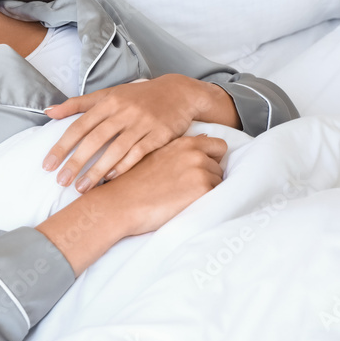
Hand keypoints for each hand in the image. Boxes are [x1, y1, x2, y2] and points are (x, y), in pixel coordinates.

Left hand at [42, 74, 233, 191]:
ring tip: (82, 188)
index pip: (79, 126)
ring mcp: (142, 122)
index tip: (48, 165)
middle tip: (61, 182)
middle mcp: (123, 111)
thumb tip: (48, 111)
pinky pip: (139, 153)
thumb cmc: (138, 97)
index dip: (62, 146)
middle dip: (76, 162)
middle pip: (95, 139)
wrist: (179, 93)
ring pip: (116, 149)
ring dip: (97, 170)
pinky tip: (111, 179)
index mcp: (108, 102)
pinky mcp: (160, 134)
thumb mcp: (108, 94)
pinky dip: (124, 166)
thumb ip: (77, 104)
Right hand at [105, 134, 227, 236]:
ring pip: (218, 184)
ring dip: (205, 191)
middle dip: (206, 178)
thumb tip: (204, 137)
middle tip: (182, 188)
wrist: (120, 203)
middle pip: (218, 168)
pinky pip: (216, 198)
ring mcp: (200, 171)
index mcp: (185, 143)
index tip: (199, 170)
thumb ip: (181, 149)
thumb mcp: (156, 155)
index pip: (219, 146)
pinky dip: (203, 203)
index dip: (213, 159)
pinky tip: (182, 204)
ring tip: (180, 196)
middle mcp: (195, 154)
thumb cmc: (133, 182)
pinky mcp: (202, 190)